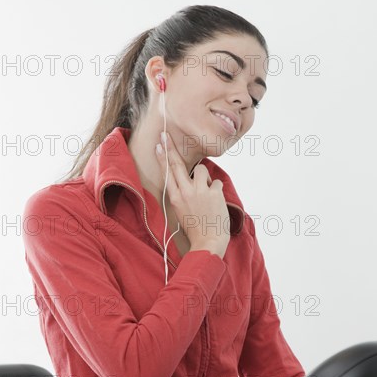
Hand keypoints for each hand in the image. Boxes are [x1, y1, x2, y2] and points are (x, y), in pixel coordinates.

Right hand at [155, 131, 229, 258]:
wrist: (208, 242)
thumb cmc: (196, 228)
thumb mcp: (182, 211)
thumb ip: (182, 194)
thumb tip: (190, 178)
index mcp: (175, 198)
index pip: (167, 173)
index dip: (163, 157)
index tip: (159, 144)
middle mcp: (185, 192)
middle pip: (177, 164)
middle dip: (171, 147)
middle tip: (166, 134)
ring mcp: (200, 191)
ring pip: (202, 170)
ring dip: (205, 177)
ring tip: (206, 193)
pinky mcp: (214, 193)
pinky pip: (216, 183)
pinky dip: (217, 191)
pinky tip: (216, 203)